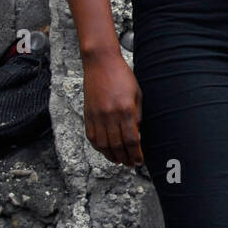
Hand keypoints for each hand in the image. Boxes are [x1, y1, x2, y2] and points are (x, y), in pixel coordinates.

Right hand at [82, 49, 143, 164]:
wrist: (100, 63)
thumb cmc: (122, 76)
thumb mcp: (137, 94)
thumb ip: (137, 115)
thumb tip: (137, 135)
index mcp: (125, 110)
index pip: (132, 140)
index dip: (136, 154)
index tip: (140, 162)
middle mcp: (110, 115)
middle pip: (117, 146)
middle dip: (125, 158)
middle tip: (131, 164)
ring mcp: (97, 115)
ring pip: (103, 145)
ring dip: (112, 156)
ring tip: (119, 161)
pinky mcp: (88, 114)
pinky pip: (92, 137)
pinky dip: (99, 147)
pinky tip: (105, 150)